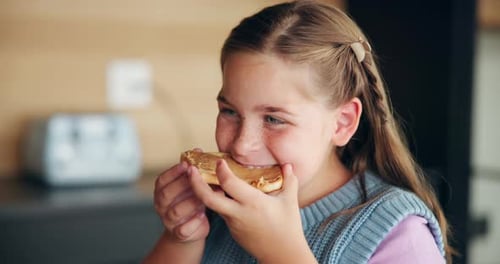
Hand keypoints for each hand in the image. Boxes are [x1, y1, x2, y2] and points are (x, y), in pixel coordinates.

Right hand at [154, 159, 208, 242]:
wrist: (189, 230)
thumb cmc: (191, 202)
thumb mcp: (190, 185)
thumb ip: (192, 171)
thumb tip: (198, 150)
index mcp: (161, 191)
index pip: (162, 180)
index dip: (173, 172)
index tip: (186, 164)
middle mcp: (161, 206)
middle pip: (166, 195)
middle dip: (183, 185)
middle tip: (198, 177)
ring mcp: (169, 221)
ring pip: (176, 211)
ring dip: (191, 202)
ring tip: (205, 196)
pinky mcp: (179, 234)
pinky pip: (184, 229)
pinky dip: (193, 222)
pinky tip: (202, 215)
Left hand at [189, 160, 310, 261]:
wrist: (282, 255)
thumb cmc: (288, 228)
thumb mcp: (290, 202)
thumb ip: (289, 180)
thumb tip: (288, 164)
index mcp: (253, 203)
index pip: (229, 183)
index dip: (221, 170)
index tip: (219, 161)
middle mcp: (239, 213)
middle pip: (208, 198)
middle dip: (195, 183)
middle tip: (190, 170)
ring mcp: (233, 223)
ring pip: (212, 206)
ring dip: (203, 192)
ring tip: (200, 178)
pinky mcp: (232, 230)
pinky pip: (221, 212)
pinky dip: (216, 201)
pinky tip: (217, 193)